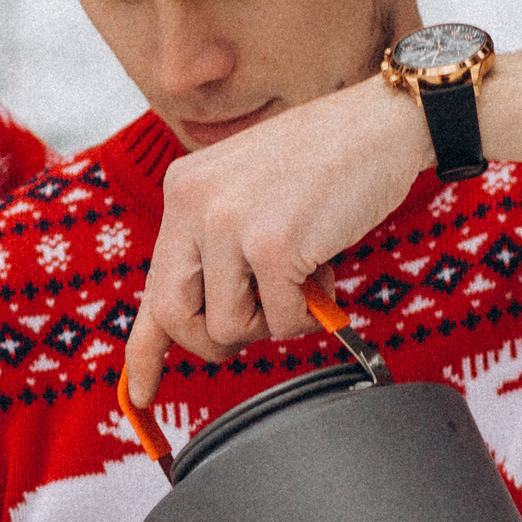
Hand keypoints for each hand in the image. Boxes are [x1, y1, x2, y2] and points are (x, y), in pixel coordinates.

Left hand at [126, 78, 426, 402]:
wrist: (382, 124)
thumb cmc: (327, 164)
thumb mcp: (251, 197)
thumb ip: (221, 249)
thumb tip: (210, 321)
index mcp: (184, 191)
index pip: (151, 284)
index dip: (144, 351)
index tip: (138, 396)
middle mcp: (193, 203)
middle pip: (173, 316)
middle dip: (216, 339)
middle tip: (259, 322)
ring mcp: (229, 224)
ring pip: (229, 327)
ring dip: (274, 321)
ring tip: (304, 278)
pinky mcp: (271, 245)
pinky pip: (280, 321)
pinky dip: (310, 313)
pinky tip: (325, 269)